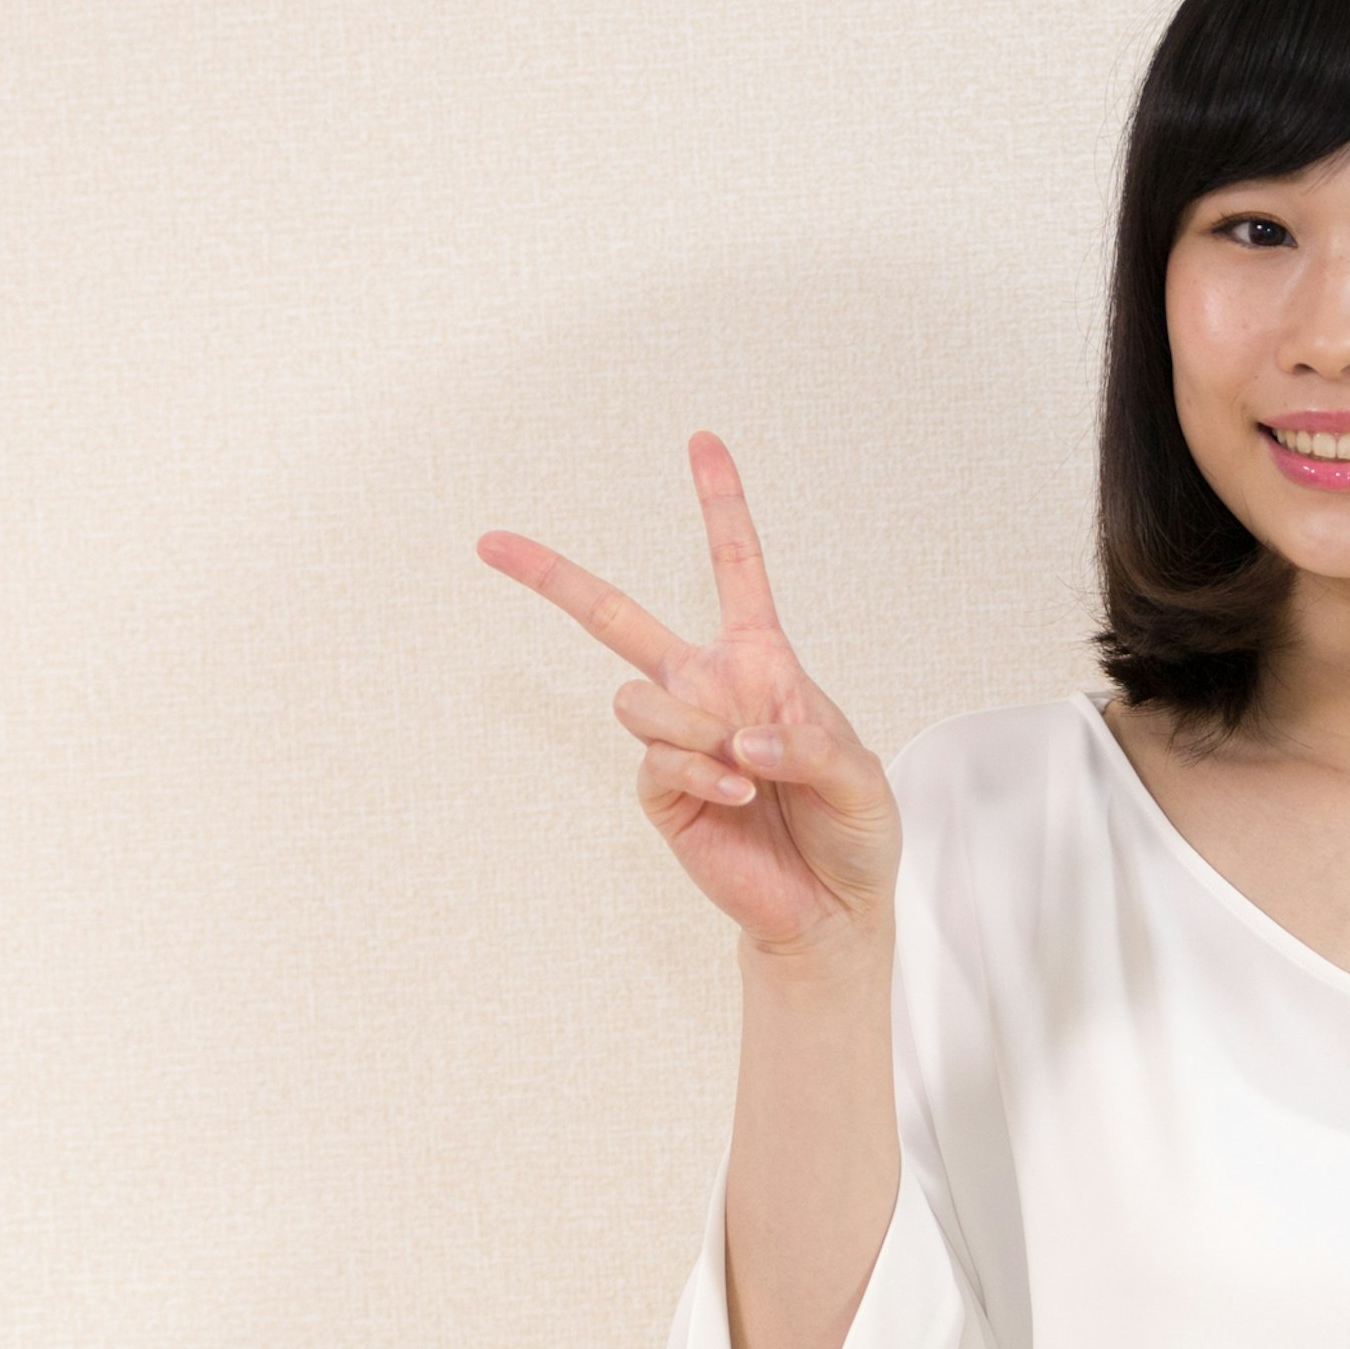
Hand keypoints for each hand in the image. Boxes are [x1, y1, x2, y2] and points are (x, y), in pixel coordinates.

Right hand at [478, 432, 898, 966]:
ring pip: (638, 699)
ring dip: (695, 729)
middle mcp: (706, 690)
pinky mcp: (661, 792)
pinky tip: (738, 794)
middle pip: (616, 619)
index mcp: (759, 662)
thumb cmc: (852, 829)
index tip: (702, 441)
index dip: (719, 505)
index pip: (735, 570)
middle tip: (491, 541)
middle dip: (552, 578)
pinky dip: (701, 771)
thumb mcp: (858, 773)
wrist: (830, 907)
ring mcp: (677, 740)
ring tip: (749, 770)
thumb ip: (809, 740)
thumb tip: (741, 731)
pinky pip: (655, 758)